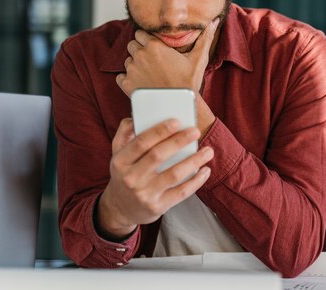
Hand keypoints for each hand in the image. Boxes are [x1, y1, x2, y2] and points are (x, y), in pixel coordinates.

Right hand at [96, 118, 213, 240]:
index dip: (160, 131)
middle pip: (158, 155)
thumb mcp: (117, 154)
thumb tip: (137, 117)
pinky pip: (181, 193)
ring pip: (174, 174)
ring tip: (208, 151)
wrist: (120, 209)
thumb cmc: (124, 174)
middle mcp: (131, 178)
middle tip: (195, 131)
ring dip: (194, 161)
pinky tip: (205, 170)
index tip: (177, 121)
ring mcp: (144, 194)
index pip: (141, 142)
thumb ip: (125, 133)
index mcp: (120, 161)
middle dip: (179, 141)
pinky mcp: (157, 207)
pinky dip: (196, 181)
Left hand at [117, 18, 219, 95]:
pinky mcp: (127, 85)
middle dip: (139, 51)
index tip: (155, 49)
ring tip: (149, 75)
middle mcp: (141, 55)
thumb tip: (215, 21)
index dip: (147, 40)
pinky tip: (141, 84)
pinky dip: (128, 79)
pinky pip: (121, 76)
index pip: (140, 34)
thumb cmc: (189, 82)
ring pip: (127, 61)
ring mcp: (132, 70)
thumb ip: (205, 37)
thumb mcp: (199, 58)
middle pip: (132, 45)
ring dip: (135, 65)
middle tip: (153, 62)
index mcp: (154, 45)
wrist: (179, 106)